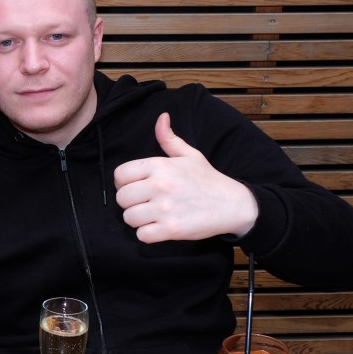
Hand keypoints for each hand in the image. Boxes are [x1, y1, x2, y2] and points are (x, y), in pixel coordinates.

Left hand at [113, 112, 258, 242]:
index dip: (123, 183)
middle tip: (145, 203)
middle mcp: (160, 185)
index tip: (135, 187)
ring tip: (152, 216)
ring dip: (138, 220)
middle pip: (121, 198)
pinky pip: (142, 236)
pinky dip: (147, 235)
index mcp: (160, 165)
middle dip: (130, 202)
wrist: (233, 204)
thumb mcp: (190, 155)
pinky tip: (158, 228)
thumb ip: (169, 139)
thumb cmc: (208, 180)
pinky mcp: (171, 229)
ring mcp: (164, 208)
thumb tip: (161, 117)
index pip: (120, 175)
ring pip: (129, 218)